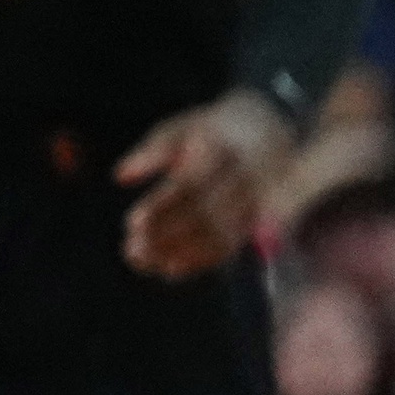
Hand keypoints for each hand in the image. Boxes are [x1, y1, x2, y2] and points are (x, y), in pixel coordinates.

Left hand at [115, 90, 292, 278]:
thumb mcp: (187, 127)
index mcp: (226, 150)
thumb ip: (154, 151)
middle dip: (166, 236)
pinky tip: (170, 270)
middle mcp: (248, 178)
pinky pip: (233, 245)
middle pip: (205, 215)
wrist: (276, 124)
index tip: (132, 224)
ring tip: (143, 263)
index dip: (162, 207)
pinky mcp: (263, 219)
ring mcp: (261, 201)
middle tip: (131, 252)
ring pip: (220, 235)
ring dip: (180, 254)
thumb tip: (118, 177)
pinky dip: (201, 260)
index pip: (190, 185)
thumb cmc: (215, 129)